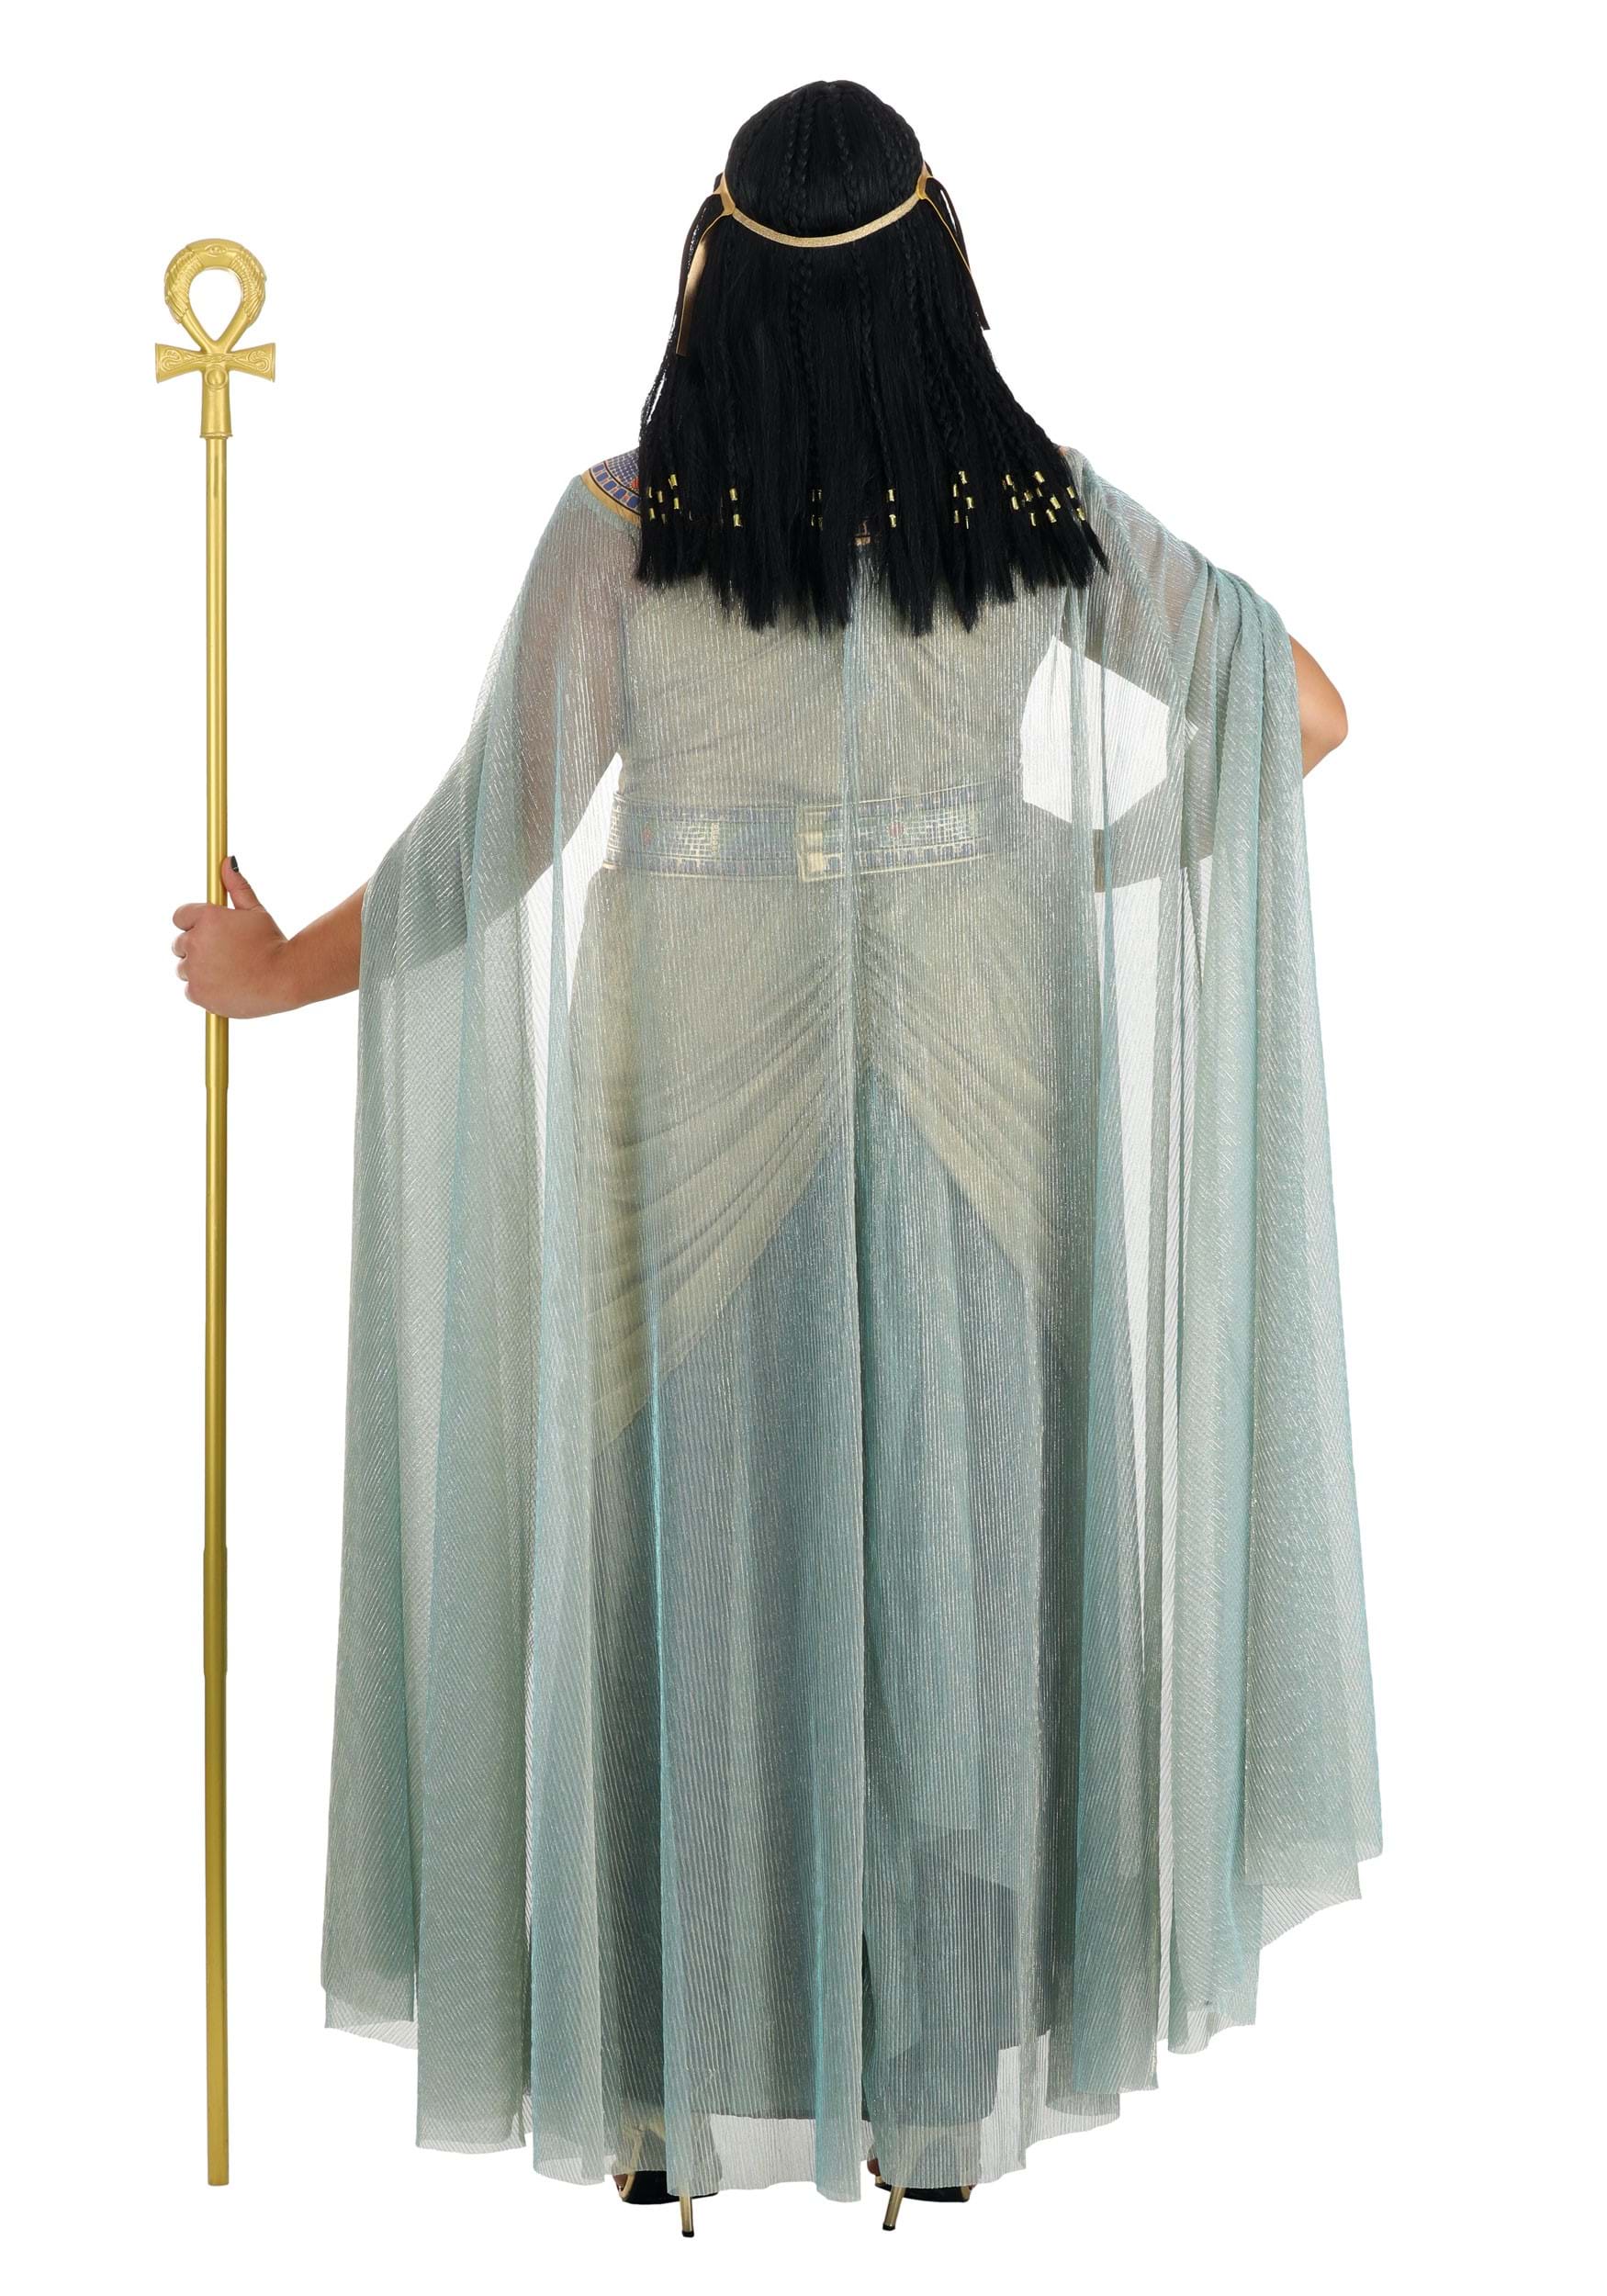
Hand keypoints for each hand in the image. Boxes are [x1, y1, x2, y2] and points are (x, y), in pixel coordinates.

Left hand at [172, 856, 300, 1016]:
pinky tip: (227, 986)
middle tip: (226, 955)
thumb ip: (237, 887)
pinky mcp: (197, 992)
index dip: (194, 924)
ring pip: (183, 968)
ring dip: (199, 970)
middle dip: (197, 948)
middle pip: (179, 944)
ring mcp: (194, 969)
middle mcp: (196, 941)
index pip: (180, 916)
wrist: (285, 980)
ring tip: (229, 972)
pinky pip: (190, 989)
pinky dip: (204, 990)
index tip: (210, 933)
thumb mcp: (256, 912)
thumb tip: (226, 862)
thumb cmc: (273, 943)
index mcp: (207, 918)